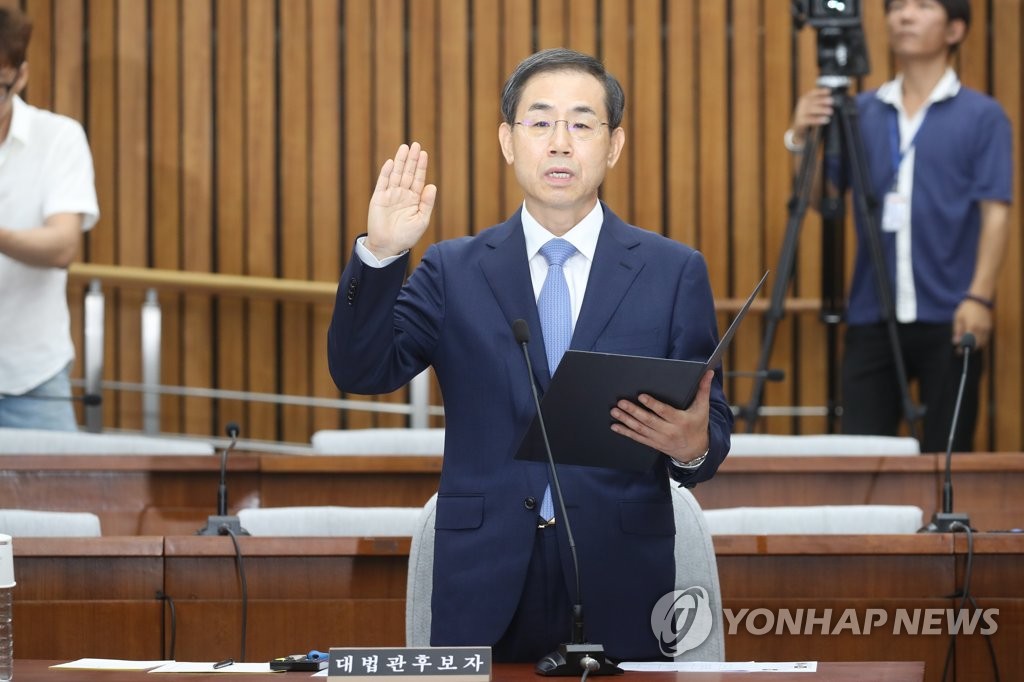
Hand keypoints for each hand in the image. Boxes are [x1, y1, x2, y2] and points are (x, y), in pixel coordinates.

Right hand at [366, 142, 437, 258]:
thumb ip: (427, 203)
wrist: (388, 246)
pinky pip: (383, 182)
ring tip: (405, 148)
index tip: (424, 154)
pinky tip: (392, 163)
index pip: (418, 179)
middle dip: (412, 159)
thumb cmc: (406, 236)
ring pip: (396, 174)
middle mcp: (402, 194)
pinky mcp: (379, 198)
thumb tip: (432, 185)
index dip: (421, 166)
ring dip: (400, 161)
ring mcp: (390, 195)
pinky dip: (387, 173)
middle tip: (416, 145)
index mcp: (414, 199)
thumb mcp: (421, 220)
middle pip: (408, 173)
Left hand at [609, 370, 712, 464]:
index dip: (652, 404)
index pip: (664, 411)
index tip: (641, 396)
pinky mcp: (653, 444)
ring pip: (640, 429)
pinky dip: (625, 432)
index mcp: (680, 420)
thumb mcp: (703, 408)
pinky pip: (637, 438)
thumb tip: (709, 372)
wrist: (696, 451)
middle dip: (633, 411)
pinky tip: (615, 426)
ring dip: (626, 420)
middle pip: (648, 420)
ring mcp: (659, 439)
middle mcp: (669, 431)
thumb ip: (703, 389)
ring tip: (615, 411)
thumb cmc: (698, 425)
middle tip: (621, 402)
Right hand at [789, 87, 833, 146]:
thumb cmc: (808, 115)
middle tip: (832, 101)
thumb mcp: (812, 107)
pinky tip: (826, 120)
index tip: (829, 91)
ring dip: (821, 109)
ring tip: (831, 111)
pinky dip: (818, 119)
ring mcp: (800, 113)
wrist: (798, 128)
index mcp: (805, 99)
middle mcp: (801, 105)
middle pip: (812, 101)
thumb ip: (819, 103)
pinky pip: (809, 120)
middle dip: (822, 100)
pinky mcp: (800, 122)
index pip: (812, 93)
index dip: (820, 92)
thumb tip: (833, 100)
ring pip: (811, 109)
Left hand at [953, 299, 992, 349]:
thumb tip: (955, 342)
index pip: (967, 342)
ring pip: (982, 343)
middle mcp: (981, 329)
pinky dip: (980, 342)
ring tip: (966, 345)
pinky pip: (986, 339)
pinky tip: (973, 340)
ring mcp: (987, 329)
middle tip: (961, 350)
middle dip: (968, 349)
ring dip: (974, 346)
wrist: (979, 301)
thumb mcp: (958, 319)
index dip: (962, 349)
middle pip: (976, 345)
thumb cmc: (966, 309)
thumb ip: (957, 331)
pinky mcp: (990, 328)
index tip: (957, 351)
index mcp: (972, 327)